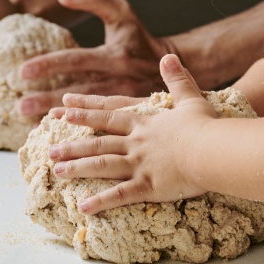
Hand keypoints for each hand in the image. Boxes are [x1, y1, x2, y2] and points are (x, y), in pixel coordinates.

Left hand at [14, 0, 171, 116]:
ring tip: (32, 124)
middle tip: (20, 105)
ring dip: (61, 119)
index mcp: (115, 55)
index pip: (76, 60)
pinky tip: (61, 138)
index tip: (23, 71)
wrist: (179, 64)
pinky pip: (102, 125)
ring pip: (88, 113)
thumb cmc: (140, 38)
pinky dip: (81, 131)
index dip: (49, 65)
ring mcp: (126, 101)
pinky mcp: (131, 116)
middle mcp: (120, 79)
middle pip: (78, 91)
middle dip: (48, 98)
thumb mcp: (122, 13)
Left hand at [49, 54, 218, 214]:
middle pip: (98, 142)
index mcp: (144, 122)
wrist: (214, 149)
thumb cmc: (206, 126)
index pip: (108, 115)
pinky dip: (101, 201)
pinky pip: (120, 195)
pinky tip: (83, 206)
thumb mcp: (191, 98)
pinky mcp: (149, 185)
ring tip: (57, 172)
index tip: (64, 111)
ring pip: (102, 165)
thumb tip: (168, 56)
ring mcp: (140, 164)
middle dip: (72, 146)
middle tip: (50, 150)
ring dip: (78, 168)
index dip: (85, 113)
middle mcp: (136, 142)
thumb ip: (178, 78)